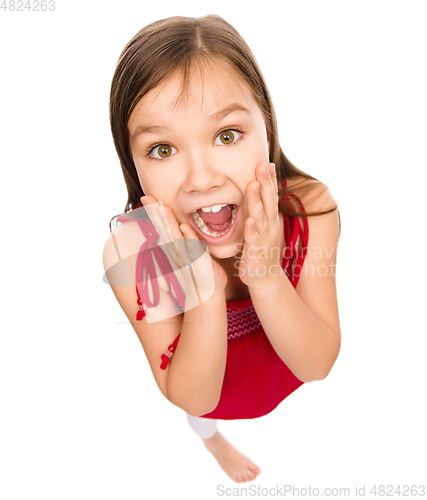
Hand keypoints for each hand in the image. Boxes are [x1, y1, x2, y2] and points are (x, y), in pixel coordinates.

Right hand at [140, 195, 227, 299]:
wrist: (207, 291)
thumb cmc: (197, 269)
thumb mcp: (187, 250)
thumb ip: (182, 237)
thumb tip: (177, 223)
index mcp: (174, 246)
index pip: (163, 226)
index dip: (154, 212)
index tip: (146, 197)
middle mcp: (177, 251)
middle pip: (165, 228)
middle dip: (156, 213)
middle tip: (147, 197)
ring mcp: (186, 257)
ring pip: (175, 236)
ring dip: (168, 222)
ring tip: (162, 207)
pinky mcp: (198, 264)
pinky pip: (192, 249)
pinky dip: (188, 238)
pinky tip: (183, 227)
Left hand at [237, 163, 281, 289]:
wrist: (265, 278)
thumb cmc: (260, 249)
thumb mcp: (261, 226)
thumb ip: (259, 209)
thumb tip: (255, 189)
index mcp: (269, 219)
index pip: (270, 196)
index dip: (269, 180)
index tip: (267, 163)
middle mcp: (269, 226)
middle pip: (268, 201)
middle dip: (265, 182)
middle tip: (263, 165)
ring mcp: (264, 239)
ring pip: (260, 216)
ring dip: (257, 200)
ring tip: (253, 185)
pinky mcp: (255, 252)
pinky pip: (253, 240)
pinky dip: (252, 230)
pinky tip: (250, 221)